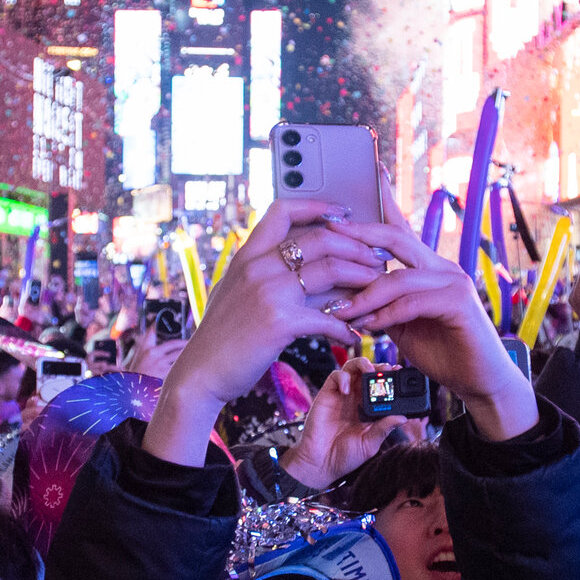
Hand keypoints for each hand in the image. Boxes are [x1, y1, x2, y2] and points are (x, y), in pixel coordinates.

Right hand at [145, 204, 376, 466]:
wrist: (200, 373)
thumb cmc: (221, 336)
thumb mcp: (234, 291)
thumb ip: (260, 273)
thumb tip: (295, 264)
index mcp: (246, 255)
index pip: (283, 212)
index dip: (318, 206)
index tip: (344, 214)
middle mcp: (257, 266)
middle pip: (321, 238)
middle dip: (357, 245)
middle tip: (377, 257)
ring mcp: (268, 292)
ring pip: (331, 270)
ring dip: (362, 279)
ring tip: (378, 289)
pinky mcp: (280, 322)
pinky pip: (328, 316)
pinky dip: (347, 325)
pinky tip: (355, 334)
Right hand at [281, 356, 395, 489]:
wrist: (321, 463)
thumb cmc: (345, 456)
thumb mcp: (370, 444)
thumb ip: (383, 429)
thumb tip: (403, 418)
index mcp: (369, 410)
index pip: (381, 388)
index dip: (390, 379)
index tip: (400, 374)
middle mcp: (356, 399)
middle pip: (368, 373)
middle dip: (379, 367)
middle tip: (388, 369)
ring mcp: (342, 395)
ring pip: (352, 369)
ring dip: (362, 364)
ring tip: (370, 370)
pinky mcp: (327, 394)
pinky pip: (335, 376)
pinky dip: (342, 378)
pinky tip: (347, 390)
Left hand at [329, 172, 537, 441]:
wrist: (480, 381)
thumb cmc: (444, 352)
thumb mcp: (402, 325)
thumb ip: (380, 306)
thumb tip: (345, 295)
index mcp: (430, 268)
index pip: (401, 231)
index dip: (383, 206)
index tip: (362, 185)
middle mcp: (443, 268)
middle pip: (398, 240)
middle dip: (361, 234)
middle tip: (331, 231)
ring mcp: (454, 283)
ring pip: (400, 276)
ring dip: (366, 294)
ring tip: (342, 309)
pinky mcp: (459, 303)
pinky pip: (413, 302)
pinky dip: (387, 314)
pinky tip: (369, 326)